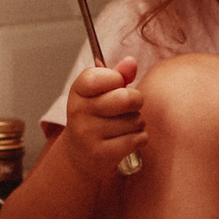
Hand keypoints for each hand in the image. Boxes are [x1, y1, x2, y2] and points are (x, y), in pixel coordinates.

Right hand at [61, 57, 144, 180]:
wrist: (79, 155)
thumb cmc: (95, 118)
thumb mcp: (100, 93)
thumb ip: (117, 75)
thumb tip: (131, 62)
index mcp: (78, 91)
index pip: (102, 76)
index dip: (117, 79)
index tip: (116, 85)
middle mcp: (79, 112)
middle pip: (125, 98)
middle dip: (137, 100)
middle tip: (132, 106)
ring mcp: (88, 134)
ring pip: (135, 120)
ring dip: (137, 123)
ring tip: (124, 126)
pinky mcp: (100, 154)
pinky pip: (138, 139)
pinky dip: (140, 139)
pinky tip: (128, 140)